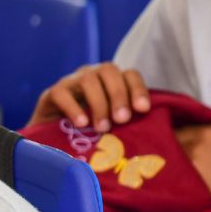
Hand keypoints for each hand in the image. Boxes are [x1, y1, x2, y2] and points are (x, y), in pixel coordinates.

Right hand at [28, 63, 151, 131]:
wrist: (51, 140)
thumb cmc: (89, 134)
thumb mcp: (112, 127)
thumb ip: (129, 124)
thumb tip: (160, 135)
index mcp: (111, 82)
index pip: (129, 74)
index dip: (138, 89)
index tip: (143, 109)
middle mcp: (92, 76)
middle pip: (109, 71)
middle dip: (119, 95)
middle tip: (122, 120)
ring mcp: (70, 83)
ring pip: (88, 79)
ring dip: (99, 103)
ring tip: (102, 128)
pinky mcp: (51, 94)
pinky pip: (62, 93)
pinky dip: (73, 107)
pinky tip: (81, 123)